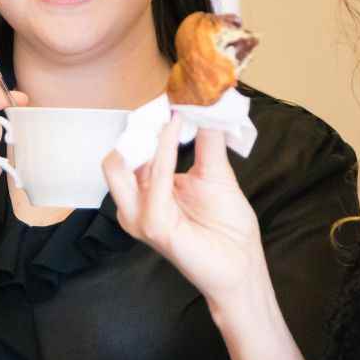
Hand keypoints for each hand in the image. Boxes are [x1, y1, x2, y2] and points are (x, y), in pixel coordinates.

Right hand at [103, 115, 265, 306]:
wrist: (242, 265)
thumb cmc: (227, 226)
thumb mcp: (214, 171)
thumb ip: (205, 139)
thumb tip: (204, 102)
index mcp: (145, 191)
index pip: (131, 151)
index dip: (145, 121)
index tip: (168, 94)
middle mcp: (135, 204)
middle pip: (117, 157)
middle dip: (138, 126)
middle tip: (165, 104)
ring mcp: (140, 216)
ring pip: (125, 164)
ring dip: (151, 135)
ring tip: (174, 114)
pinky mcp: (153, 225)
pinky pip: (154, 179)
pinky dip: (165, 149)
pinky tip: (176, 128)